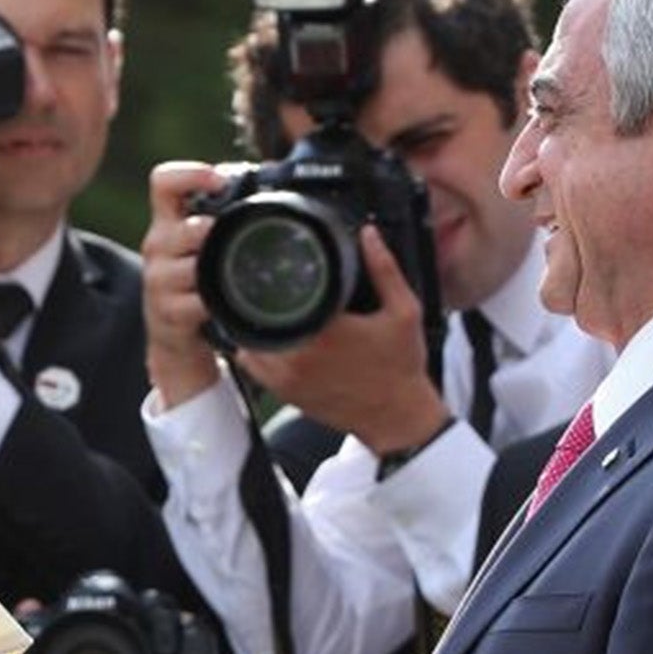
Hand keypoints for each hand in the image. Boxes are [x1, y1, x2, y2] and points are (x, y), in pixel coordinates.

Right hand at [141, 161, 228, 407]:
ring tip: (230, 273)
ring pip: (192, 267)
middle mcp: (157, 245)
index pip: (163, 181)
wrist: (173, 333)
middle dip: (212, 232)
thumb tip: (271, 180)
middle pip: (185, 228)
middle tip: (232, 238)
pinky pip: (199, 302)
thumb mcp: (200, 242)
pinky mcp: (169, 311)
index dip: (190, 174)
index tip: (218, 180)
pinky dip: (216, 303)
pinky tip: (225, 304)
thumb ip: (223, 212)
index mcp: (167, 221)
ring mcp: (159, 280)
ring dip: (216, 269)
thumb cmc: (194, 279)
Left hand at [235, 224, 450, 455]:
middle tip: (272, 281)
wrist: (397, 418)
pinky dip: (255, 347)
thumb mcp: (404, 312)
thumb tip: (367, 235)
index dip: (275, 275)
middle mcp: (298, 355)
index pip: (281, 293)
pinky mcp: (284, 393)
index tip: (280, 264)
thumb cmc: (402, 368)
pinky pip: (252, 365)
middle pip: (257, 313)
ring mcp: (286, 378)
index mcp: (325, 330)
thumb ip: (384, 270)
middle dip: (262, 295)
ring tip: (268, 305)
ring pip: (248, 338)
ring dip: (255, 321)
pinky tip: (271, 334)